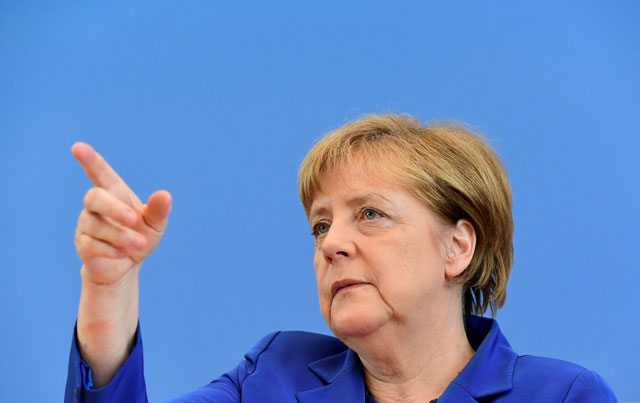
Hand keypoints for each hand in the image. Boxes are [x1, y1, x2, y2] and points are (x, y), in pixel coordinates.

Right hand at [72, 142, 171, 285]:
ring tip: (139, 244)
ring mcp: (86, 224)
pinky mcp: (82, 244)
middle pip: (94, 196)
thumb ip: (159, 210)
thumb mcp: (155, 224)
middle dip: (114, 208)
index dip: (90, 160)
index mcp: (115, 193)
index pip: (100, 173)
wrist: (126, 267)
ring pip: (96, 225)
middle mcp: (96, 205)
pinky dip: (110, 249)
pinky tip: (124, 253)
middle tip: (133, 219)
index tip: (78, 147)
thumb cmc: (141, 237)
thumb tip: (164, 195)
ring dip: (121, 235)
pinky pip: (91, 244)